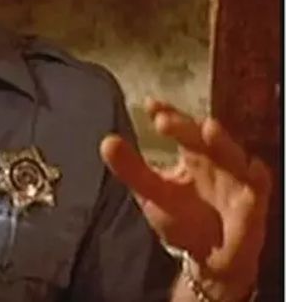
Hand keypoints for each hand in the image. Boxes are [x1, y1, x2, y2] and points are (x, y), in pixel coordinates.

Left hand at [99, 98, 270, 295]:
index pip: (179, 127)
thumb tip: (106, 141)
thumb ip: (131, 169)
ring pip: (232, 154)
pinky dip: (256, 175)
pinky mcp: (252, 202)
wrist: (208, 259)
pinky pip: (258, 184)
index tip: (151, 105)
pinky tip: (251, 168)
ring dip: (222, 141)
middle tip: (164, 120)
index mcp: (191, 154)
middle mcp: (215, 160)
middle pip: (202, 136)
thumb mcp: (151, 194)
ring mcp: (235, 179)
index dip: (167, 114)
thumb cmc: (182, 220)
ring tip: (208, 129)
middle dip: (186, 126)